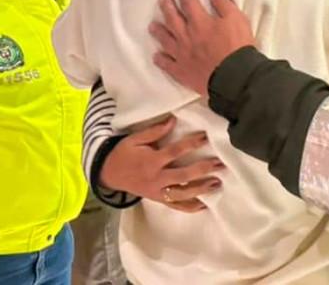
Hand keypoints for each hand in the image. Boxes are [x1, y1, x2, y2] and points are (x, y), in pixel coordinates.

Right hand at [100, 116, 225, 212]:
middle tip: (220, 164)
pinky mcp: (159, 200)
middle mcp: (156, 178)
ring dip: (201, 189)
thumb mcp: (134, 139)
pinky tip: (205, 204)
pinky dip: (191, 207)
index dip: (190, 144)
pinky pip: (176, 206)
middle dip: (203, 170)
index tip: (205, 137)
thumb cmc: (123, 153)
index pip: (174, 152)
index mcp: (151, 161)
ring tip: (217, 183)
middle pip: (183, 175)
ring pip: (183, 193)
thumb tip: (173, 120)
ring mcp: (158, 192)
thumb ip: (154, 131)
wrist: (109, 174)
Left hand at [150, 0, 254, 96]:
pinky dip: (161, 60)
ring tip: (153, 26)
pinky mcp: (182, 72)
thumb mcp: (237, 19)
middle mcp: (186, 36)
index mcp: (200, 22)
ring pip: (166, 40)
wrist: (234, 76)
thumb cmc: (237, 46)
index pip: (189, 3)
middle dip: (167, 7)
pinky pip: (167, 65)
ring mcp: (182, 55)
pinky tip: (156, 56)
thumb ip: (223, 3)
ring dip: (159, 32)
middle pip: (173, 18)